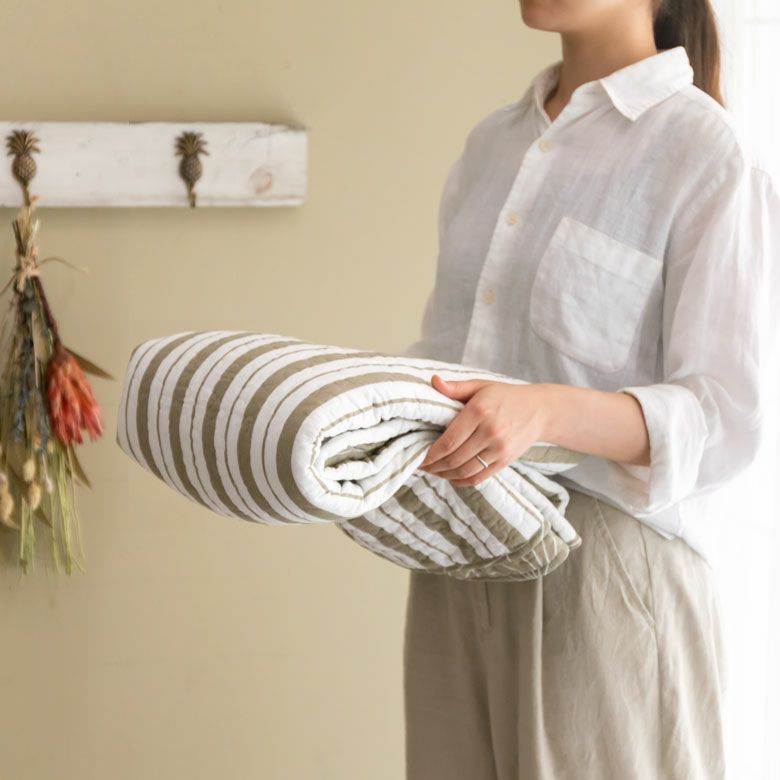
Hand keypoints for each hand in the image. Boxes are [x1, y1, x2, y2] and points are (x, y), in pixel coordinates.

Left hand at [418, 375, 552, 485]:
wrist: (540, 410)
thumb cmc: (505, 396)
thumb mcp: (481, 386)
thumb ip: (456, 387)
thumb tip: (433, 381)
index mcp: (479, 411)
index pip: (448, 441)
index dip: (430, 454)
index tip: (418, 456)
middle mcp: (490, 432)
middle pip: (454, 458)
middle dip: (434, 466)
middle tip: (421, 465)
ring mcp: (499, 449)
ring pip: (465, 471)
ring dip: (445, 475)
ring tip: (433, 471)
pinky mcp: (505, 461)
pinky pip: (479, 477)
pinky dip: (461, 481)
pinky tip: (451, 476)